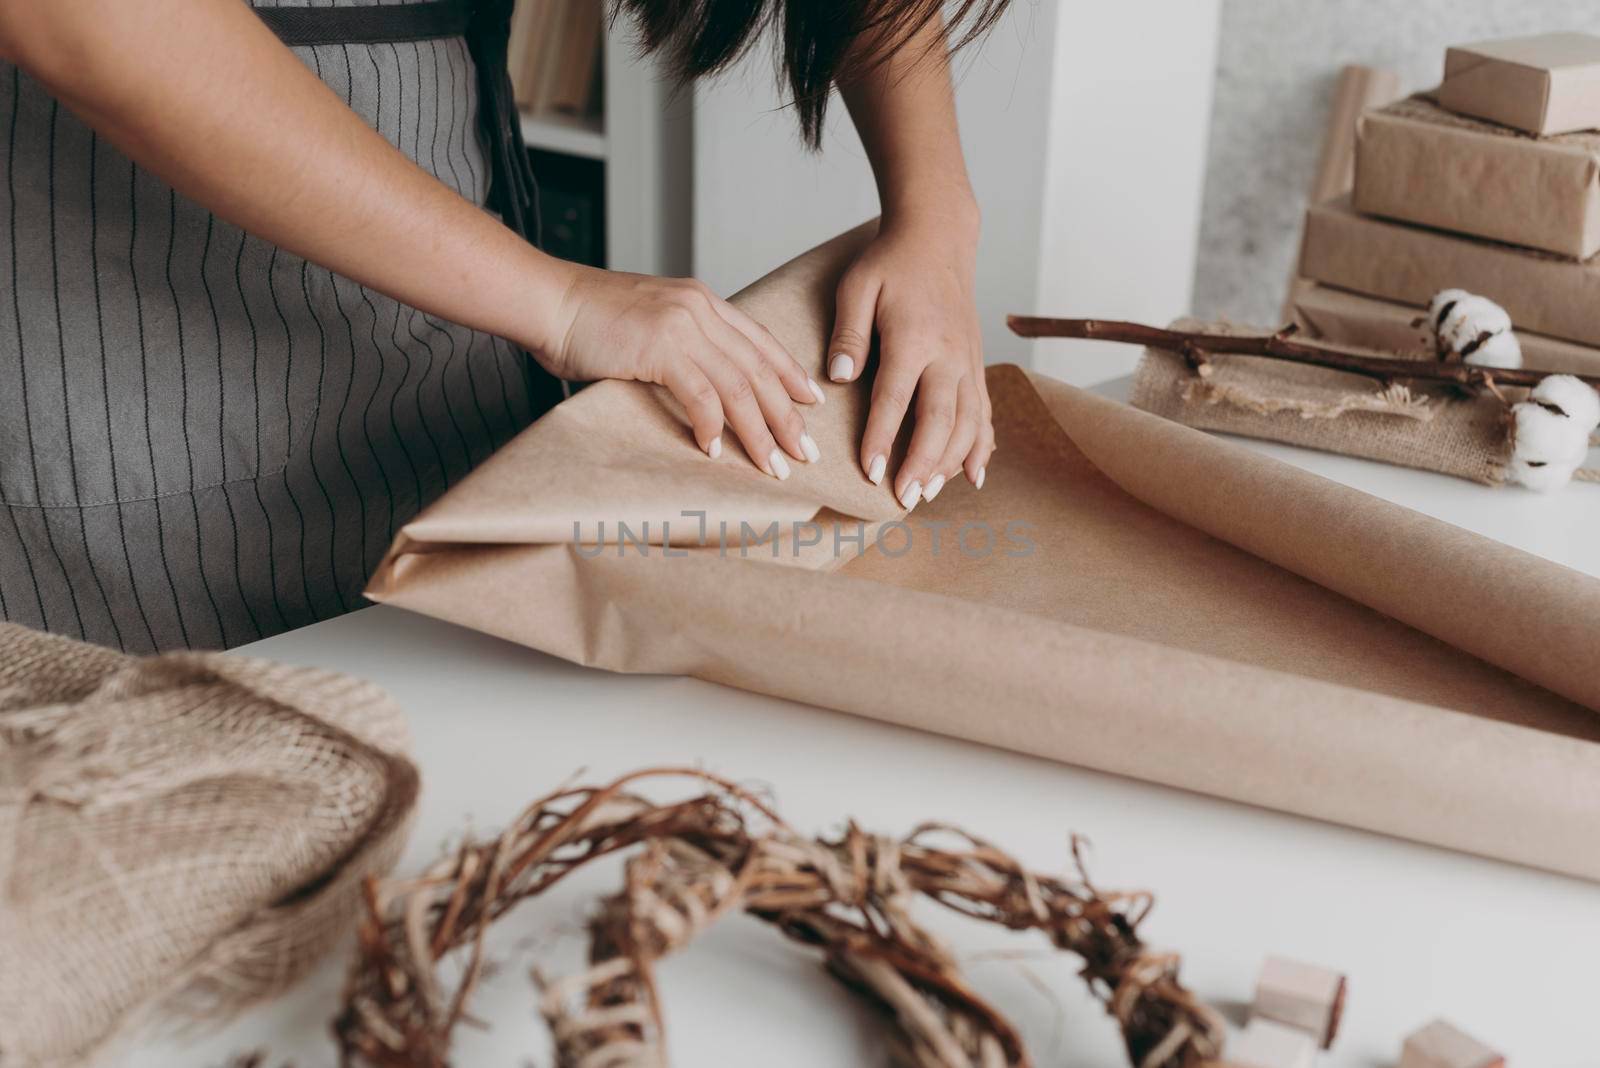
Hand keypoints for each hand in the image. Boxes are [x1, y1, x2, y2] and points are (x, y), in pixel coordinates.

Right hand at [540, 265, 824, 478]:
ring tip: (773, 464)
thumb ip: (680, 343)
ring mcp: (682, 326)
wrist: (548, 301)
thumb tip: (700, 384)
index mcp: (702, 301)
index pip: (760, 341)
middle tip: (806, 451)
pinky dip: (712, 425)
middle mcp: (700, 309)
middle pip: (759, 369)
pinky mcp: (661, 347)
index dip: (789, 374)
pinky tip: (716, 450)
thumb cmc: (588, 319)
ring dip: (759, 431)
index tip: (811, 403)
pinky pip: (701, 394)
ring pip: (739, 387)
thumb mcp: (649, 321)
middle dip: (787, 415)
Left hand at [825, 211, 993, 507]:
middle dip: (923, 462)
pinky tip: (972, 476)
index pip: (895, 398)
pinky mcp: (976, 364)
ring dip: (950, 462)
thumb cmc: (891, 263)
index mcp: (914, 337)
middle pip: (939, 419)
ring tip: (929, 492)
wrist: (939, 236)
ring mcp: (968, 361)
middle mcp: (948, 354)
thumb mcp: (857, 287)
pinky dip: (980, 447)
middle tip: (904, 497)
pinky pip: (984, 413)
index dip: (882, 438)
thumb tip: (839, 377)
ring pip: (968, 422)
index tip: (869, 473)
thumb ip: (848, 334)